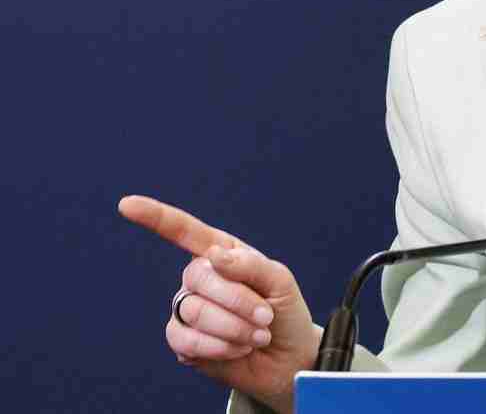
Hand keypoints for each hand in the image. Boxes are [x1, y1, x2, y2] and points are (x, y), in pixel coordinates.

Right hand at [118, 195, 320, 413]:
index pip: (184, 231)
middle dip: (239, 301)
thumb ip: (250, 265)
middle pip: (200, 277)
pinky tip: (238, 349)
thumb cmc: (283, 310)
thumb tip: (212, 255)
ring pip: (195, 311)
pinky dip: (219, 347)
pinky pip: (186, 341)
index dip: (155, 217)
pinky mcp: (182, 340)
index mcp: (221, 252)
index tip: (126, 204)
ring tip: (257, 335)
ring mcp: (187, 307)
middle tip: (266, 317)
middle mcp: (199, 276)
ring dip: (235, 328)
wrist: (286, 355)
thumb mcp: (280, 281)